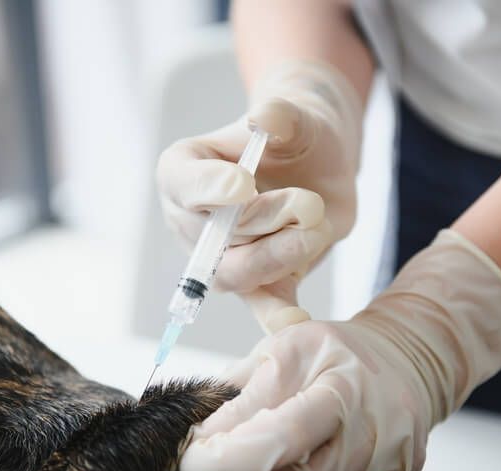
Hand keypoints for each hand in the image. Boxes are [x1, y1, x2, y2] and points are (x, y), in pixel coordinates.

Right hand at [156, 59, 362, 331]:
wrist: (318, 162)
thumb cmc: (295, 134)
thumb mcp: (296, 116)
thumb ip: (282, 116)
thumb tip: (266, 118)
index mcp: (184, 172)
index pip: (183, 184)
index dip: (209, 188)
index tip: (243, 183)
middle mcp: (192, 221)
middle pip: (213, 237)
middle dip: (262, 221)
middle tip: (307, 204)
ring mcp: (221, 258)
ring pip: (237, 274)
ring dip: (280, 255)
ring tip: (318, 227)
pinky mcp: (260, 282)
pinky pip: (263, 304)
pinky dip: (277, 316)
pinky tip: (296, 324)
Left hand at [179, 230, 500, 470]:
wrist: (405, 359)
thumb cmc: (333, 353)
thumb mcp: (279, 349)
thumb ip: (236, 393)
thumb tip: (190, 438)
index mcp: (341, 382)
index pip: (279, 434)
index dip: (227, 458)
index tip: (188, 464)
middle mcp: (373, 424)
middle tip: (215, 460)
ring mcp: (389, 460)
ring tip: (266, 450)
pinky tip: (304, 461)